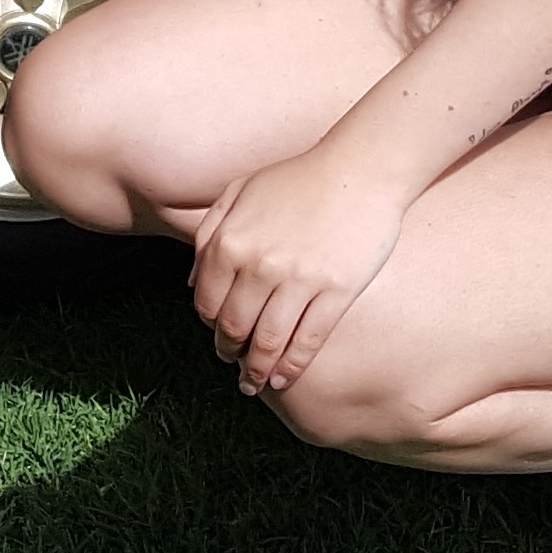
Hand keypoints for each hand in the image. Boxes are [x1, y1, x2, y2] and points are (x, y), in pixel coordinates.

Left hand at [190, 144, 404, 396]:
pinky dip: (292, 366)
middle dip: (231, 353)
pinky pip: (308, 340)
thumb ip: (209, 233)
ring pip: (269, 342)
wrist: (360, 169)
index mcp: (230, 240)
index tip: (219, 335)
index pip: (207, 303)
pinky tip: (285, 378)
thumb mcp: (240, 192)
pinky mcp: (336, 291)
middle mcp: (259, 264)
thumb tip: (191, 283)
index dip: (211, 326)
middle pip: (235, 328)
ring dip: (258, 370)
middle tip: (235, 365)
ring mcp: (299, 280)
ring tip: (256, 383)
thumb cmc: (298, 179)